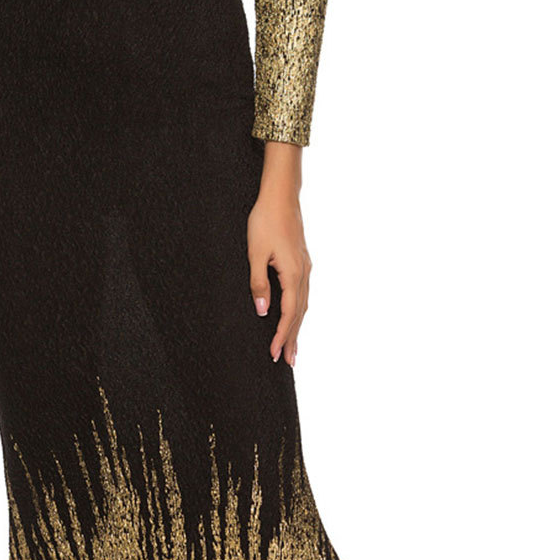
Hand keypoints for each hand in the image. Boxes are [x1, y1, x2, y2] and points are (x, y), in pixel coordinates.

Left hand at [247, 188, 310, 363]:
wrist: (281, 196)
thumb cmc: (265, 221)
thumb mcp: (255, 253)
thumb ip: (259, 283)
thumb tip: (262, 311)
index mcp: (292, 273)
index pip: (288, 313)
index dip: (280, 335)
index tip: (272, 354)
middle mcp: (303, 273)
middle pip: (300, 314)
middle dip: (292, 339)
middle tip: (288, 362)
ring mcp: (305, 268)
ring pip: (303, 305)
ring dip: (297, 328)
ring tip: (292, 348)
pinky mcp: (302, 263)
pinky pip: (302, 294)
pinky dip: (299, 311)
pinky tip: (295, 317)